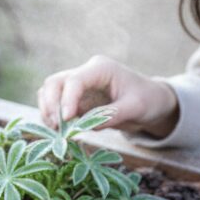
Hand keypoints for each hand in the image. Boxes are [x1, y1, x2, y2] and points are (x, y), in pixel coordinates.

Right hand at [37, 54, 178, 136]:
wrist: (151, 102)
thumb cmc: (147, 100)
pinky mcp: (76, 100)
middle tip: (55, 127)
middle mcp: (86, 73)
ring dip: (48, 111)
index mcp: (101, 68)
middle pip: (55, 82)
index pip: (75, 80)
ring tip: (56, 131)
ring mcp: (79, 87)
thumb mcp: (136, 108)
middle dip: (50, 104)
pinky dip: (52, 117)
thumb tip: (88, 126)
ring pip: (50, 92)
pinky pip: (56, 105)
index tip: (66, 119)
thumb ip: (113, 115)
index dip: (66, 99)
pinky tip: (59, 131)